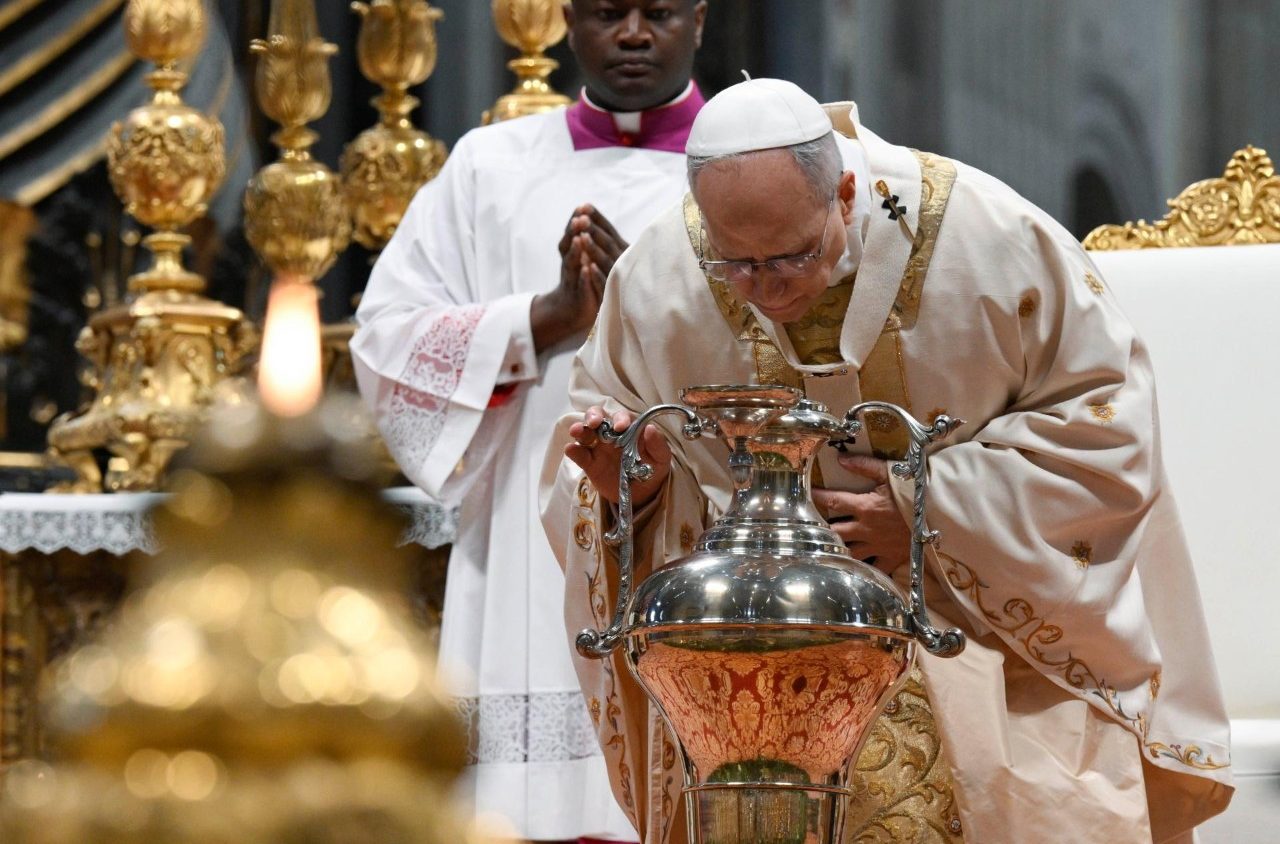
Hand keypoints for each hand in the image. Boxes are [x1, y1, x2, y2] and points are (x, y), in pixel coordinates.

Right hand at [531, 205, 629, 352]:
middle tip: (579, 218)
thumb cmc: (582, 277)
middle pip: (570, 244)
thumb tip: (587, 214)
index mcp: (572, 251)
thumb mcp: (584, 256)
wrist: (572, 308)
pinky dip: (583, 276)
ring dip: (576, 250)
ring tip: (579, 239)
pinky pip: (580, 284)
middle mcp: (569, 262)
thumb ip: (584, 238)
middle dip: (575, 231)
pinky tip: (586, 269)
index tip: (582, 206)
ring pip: (572, 262)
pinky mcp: (578, 293)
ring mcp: (572, 278)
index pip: (573, 232)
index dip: (577, 220)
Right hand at [566, 406, 671, 506]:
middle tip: (594, 422)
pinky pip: (579, 454)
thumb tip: (650, 428)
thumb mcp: (661, 458)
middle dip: (593, 415)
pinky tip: (571, 449)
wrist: (642, 494)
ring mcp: (598, 448)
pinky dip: (573, 450)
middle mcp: (611, 433)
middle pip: (598, 416)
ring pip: (585, 432)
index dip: (620, 418)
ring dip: (579, 428)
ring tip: (576, 431)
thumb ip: (658, 443)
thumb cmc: (653, 469)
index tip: (621, 427)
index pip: (621, 416)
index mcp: (629, 428)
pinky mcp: (589, 463)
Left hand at [811, 455, 909, 573]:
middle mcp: (866, 529)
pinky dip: (864, 569)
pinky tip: (854, 571)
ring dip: (837, 550)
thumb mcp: (892, 473)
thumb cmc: (917, 491)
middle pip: (835, 531)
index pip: (833, 501)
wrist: (942, 513)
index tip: (806, 494)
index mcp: (864, 507)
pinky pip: (874, 568)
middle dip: (821, 529)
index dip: (817, 497)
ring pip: (849, 552)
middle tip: (810, 527)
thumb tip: (841, 459)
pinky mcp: (891, 558)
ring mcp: (877, 546)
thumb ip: (865, 465)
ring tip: (825, 548)